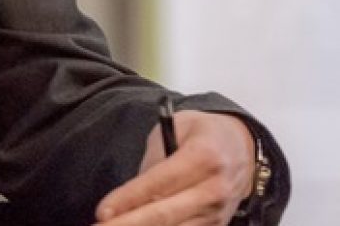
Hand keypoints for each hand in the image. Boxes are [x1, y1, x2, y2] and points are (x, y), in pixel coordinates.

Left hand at [94, 111, 254, 225]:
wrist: (242, 146)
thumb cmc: (200, 134)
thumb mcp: (174, 128)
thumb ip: (154, 160)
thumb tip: (129, 196)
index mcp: (204, 157)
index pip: (159, 183)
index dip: (128, 199)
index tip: (102, 212)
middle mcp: (215, 188)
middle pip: (165, 214)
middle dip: (128, 224)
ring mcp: (219, 211)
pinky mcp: (217, 225)